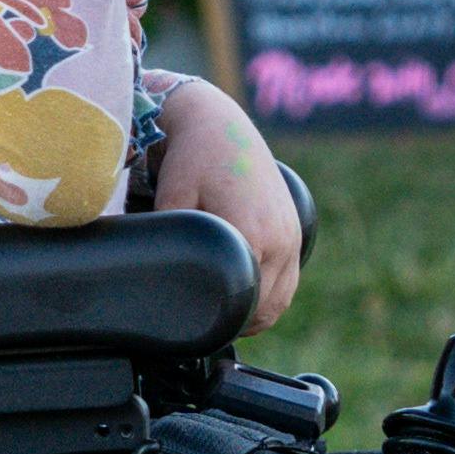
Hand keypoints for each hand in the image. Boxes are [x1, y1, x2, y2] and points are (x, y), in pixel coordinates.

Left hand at [151, 77, 302, 326]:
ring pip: (280, 299)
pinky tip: (249, 296)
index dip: (222, 322)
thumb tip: (159, 277)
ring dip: (258, 312)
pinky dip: (272, 294)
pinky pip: (289, 280)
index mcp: (252, 235)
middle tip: (209, 327)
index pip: (242, 303)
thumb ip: (172, 240)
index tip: (202, 330)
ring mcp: (292, 236)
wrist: (219, 123)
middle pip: (264, 308)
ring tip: (227, 317)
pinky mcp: (295, 231)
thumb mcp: (172, 200)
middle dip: (238, 322)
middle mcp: (279, 240)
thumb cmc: (192, 158)